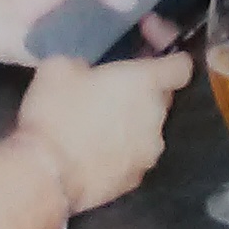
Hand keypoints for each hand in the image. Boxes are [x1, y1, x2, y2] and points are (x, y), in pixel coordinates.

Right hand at [17, 51, 190, 214]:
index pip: (181, 66)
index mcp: (146, 83)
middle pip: (161, 97)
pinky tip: (93, 149)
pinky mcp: (135, 179)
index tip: (146, 50)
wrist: (47, 176)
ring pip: (147, 128)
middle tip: (110, 87)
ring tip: (97, 122)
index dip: (167, 56)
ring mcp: (149, 152)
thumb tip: (85, 71)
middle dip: (141, 90)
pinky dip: (120, 150)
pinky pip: (133, 155)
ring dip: (130, 121)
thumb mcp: (58, 67)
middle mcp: (156, 117)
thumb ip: (84, 62)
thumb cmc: (56, 114)